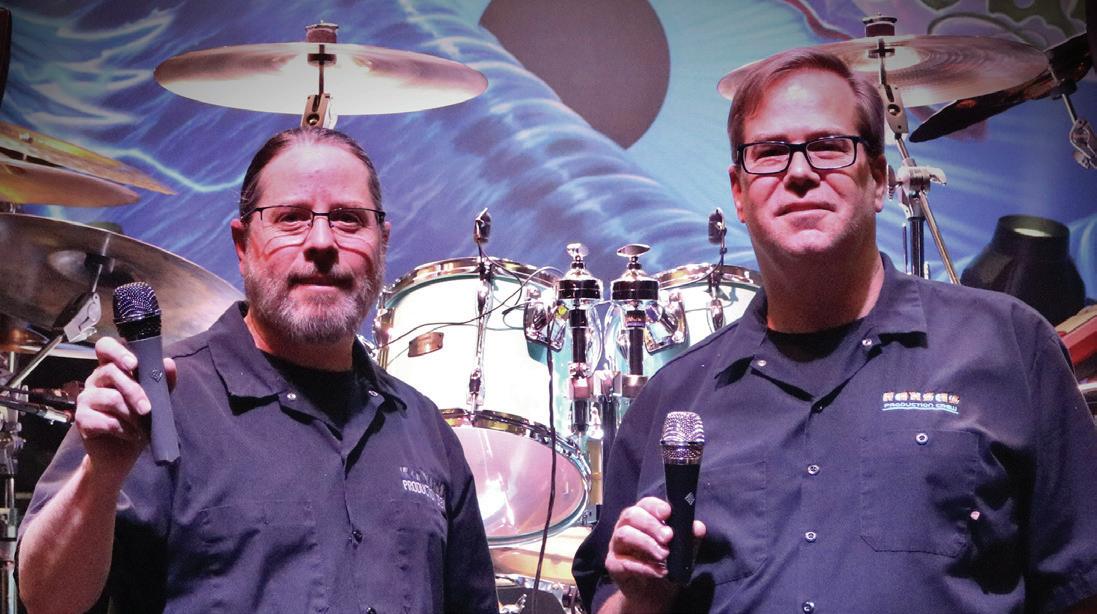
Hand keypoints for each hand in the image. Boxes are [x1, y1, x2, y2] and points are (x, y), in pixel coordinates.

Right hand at [74, 337, 175, 481]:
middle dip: (134, 391)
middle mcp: (95, 380)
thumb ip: (162, 381)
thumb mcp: (155, 400)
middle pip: (111, 372)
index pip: (105, 347)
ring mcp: (86, 399)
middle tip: (147, 408)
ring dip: (132, 414)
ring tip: (142, 426)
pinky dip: (124, 429)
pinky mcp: (81, 419)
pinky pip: (104, 420)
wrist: (122, 453)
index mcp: (111, 368)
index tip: (134, 364)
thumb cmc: (138, 420)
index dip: (117, 351)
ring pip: (111, 398)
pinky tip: (131, 435)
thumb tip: (168, 363)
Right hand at [603, 496, 706, 611]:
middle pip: (631, 515)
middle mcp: (626, 527)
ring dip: (646, 543)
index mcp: (642, 518)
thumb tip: (698, 527)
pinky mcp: (613, 565)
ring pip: (624, 535)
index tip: (668, 513)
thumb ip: (689, 538)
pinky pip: (624, 561)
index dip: (655, 506)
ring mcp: (616, 546)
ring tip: (664, 555)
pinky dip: (644, 566)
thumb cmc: (667, 565)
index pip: (645, 504)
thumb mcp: (683, 551)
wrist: (655, 595)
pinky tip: (659, 572)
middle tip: (668, 537)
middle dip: (650, 524)